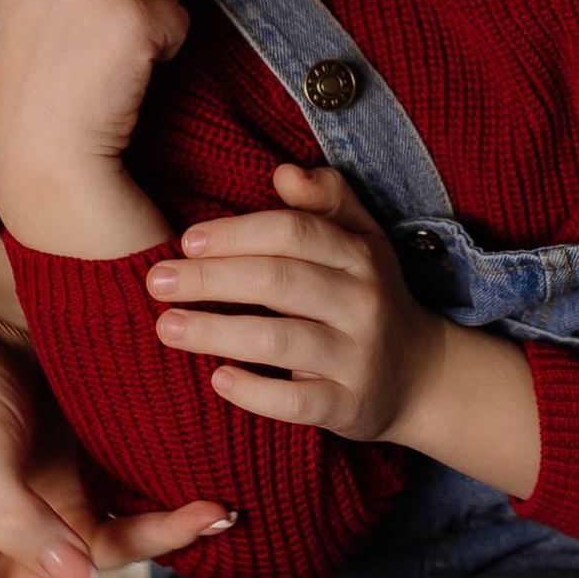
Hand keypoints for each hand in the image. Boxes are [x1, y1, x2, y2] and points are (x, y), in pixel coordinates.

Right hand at [0, 0, 185, 252]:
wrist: (44, 153)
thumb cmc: (45, 90)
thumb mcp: (34, 4)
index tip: (96, 7)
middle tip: (102, 43)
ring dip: (153, 23)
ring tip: (109, 62)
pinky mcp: (133, 16)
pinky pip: (180, 20)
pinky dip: (166, 50)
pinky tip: (127, 77)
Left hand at [146, 162, 449, 441]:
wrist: (421, 375)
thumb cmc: (369, 297)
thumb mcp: (362, 240)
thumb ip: (326, 200)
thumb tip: (283, 172)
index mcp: (360, 255)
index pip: (294, 232)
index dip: (236, 233)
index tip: (186, 241)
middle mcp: (363, 302)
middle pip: (280, 281)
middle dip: (212, 279)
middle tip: (157, 281)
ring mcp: (357, 356)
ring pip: (281, 340)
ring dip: (217, 332)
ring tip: (166, 327)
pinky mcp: (349, 405)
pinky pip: (297, 400)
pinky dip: (255, 391)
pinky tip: (218, 380)